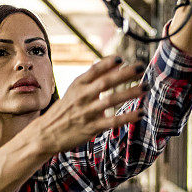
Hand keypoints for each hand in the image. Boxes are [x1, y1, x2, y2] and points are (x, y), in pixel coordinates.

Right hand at [28, 56, 147, 155]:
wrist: (46, 133)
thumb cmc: (64, 109)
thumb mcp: (74, 90)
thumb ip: (94, 77)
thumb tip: (115, 63)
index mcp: (77, 85)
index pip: (94, 70)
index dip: (107, 63)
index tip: (120, 58)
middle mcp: (82, 96)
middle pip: (105, 82)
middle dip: (124, 74)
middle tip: (140, 67)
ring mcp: (87, 112)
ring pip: (111, 100)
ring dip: (129, 93)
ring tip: (145, 87)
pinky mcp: (91, 128)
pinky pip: (112, 121)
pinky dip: (127, 117)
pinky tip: (140, 113)